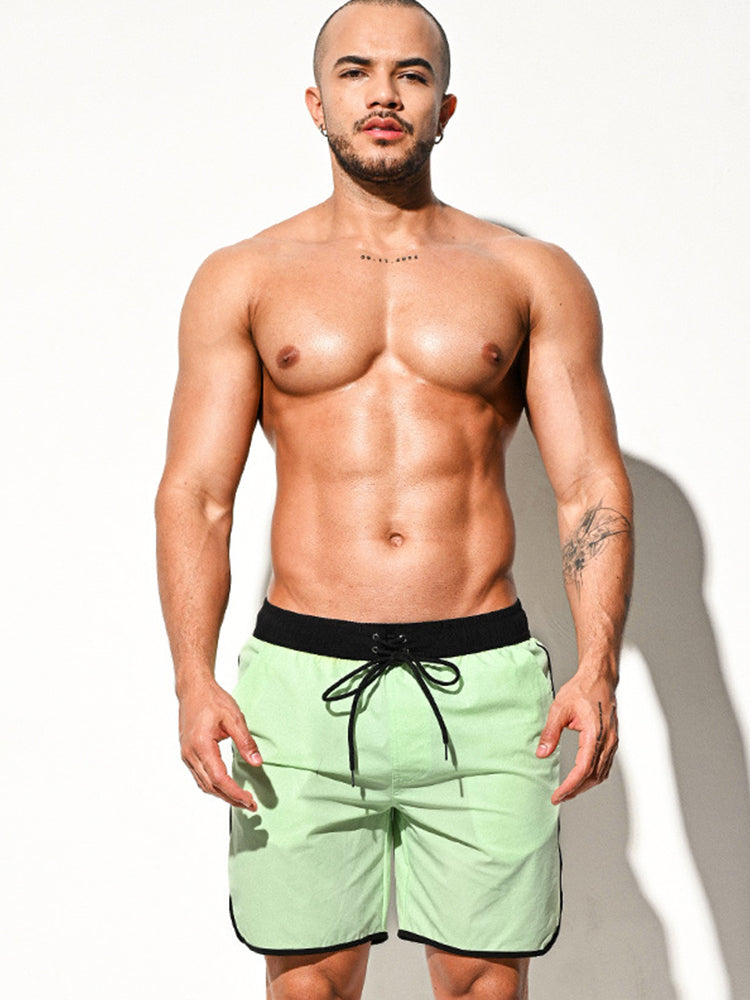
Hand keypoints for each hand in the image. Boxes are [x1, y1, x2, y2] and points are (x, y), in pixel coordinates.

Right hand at [178, 679, 261, 810]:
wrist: (193, 690)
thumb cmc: (212, 700)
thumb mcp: (234, 717)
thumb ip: (245, 742)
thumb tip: (257, 762)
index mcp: (201, 745)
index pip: (219, 778)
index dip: (235, 792)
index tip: (250, 801)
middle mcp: (190, 754)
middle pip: (210, 786)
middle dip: (231, 799)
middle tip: (250, 806)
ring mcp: (187, 755)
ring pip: (204, 784)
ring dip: (222, 795)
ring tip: (241, 800)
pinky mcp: (187, 754)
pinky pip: (200, 776)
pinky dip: (213, 786)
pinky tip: (225, 787)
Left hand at [536, 674, 617, 804]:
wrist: (599, 678)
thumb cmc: (581, 689)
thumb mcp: (559, 708)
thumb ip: (550, 732)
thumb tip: (542, 753)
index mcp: (595, 734)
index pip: (583, 769)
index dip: (570, 786)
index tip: (558, 795)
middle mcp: (608, 740)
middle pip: (593, 776)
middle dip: (576, 790)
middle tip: (559, 797)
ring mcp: (612, 741)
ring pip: (601, 773)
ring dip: (585, 785)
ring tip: (568, 790)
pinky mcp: (612, 740)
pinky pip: (605, 765)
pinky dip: (594, 775)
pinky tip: (583, 777)